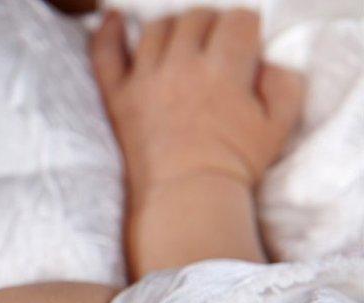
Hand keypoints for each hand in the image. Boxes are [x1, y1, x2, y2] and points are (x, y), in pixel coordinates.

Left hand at [91, 8, 303, 199]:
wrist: (186, 198)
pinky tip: (112, 19)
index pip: (237, 20)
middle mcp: (181, 65)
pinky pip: (105, 54)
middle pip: (196, 18)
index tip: (246, 47)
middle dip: (212, 27)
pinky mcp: (118, 96)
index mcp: (223, 69)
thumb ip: (284, 84)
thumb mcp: (279, 126)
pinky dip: (106, 33)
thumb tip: (266, 63)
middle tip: (216, 50)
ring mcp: (145, 79)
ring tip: (183, 45)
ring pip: (157, 29)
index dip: (246, 30)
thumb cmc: (236, 165)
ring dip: (174, 29)